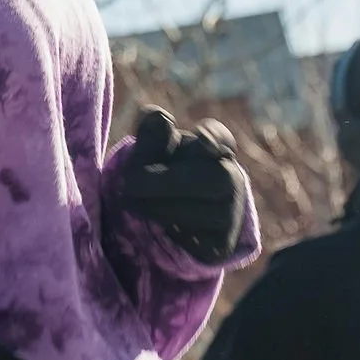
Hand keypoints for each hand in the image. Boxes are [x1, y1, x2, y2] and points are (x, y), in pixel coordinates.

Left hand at [122, 111, 252, 263]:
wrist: (167, 221)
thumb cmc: (159, 175)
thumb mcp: (151, 154)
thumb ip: (151, 135)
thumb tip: (158, 115)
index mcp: (217, 148)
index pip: (222, 138)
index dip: (215, 137)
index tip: (203, 138)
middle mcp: (232, 179)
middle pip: (214, 177)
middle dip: (167, 182)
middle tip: (128, 184)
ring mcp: (231, 214)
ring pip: (203, 211)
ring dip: (160, 206)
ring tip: (134, 202)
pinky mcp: (221, 245)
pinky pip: (197, 240)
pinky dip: (171, 231)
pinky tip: (157, 224)